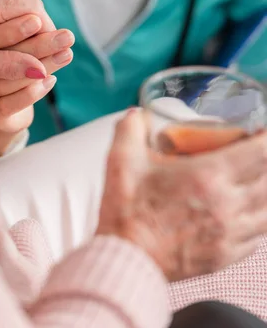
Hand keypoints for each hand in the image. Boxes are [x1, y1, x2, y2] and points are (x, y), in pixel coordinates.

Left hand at [0, 0, 56, 80]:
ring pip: (18, 11)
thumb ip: (9, 66)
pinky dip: (14, 31)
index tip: (54, 53)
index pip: (31, 8)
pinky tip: (14, 50)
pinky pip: (6, 14)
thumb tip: (43, 72)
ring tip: (31, 57)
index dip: (48, 29)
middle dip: (39, 32)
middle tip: (46, 58)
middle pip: (28, 8)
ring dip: (27, 33)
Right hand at [0, 28, 74, 156]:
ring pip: (7, 80)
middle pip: (3, 55)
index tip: (41, 20)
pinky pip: (9, 104)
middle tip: (66, 36)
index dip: (17, 27)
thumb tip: (43, 17)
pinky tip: (51, 80)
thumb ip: (25, 35)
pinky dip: (32, 93)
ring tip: (67, 54)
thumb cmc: (14, 70)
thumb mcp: (18, 48)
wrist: (4, 110)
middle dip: (38, 43)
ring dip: (42, 66)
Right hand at [97, 110, 266, 281]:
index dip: (266, 138)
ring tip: (253, 181)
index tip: (261, 131)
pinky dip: (256, 221)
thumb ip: (130, 129)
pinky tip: (245, 213)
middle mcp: (227, 205)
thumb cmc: (126, 211)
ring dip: (264, 192)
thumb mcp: (121, 160)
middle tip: (255, 153)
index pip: (261, 153)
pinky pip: (257, 238)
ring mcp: (230, 234)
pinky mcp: (225, 256)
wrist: (125, 258)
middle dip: (266, 163)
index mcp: (208, 177)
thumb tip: (137, 115)